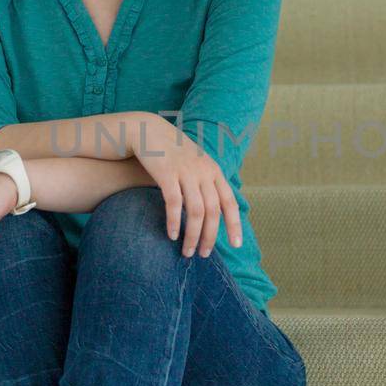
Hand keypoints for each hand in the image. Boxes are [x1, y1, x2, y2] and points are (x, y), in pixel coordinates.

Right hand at [131, 115, 242, 257]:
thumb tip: (214, 208)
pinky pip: (174, 204)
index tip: (236, 244)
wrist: (148, 130)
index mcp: (213, 170)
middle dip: (210, 236)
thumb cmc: (171, 152)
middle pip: (213, 211)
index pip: (229, 202)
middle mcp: (203, 171)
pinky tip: (172, 235)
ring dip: (193, 235)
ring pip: (196, 211)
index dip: (234, 224)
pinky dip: (175, 222)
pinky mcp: (167, 174)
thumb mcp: (195, 163)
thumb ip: (206, 181)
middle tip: (204, 255)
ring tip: (187, 252)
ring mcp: (186, 172)